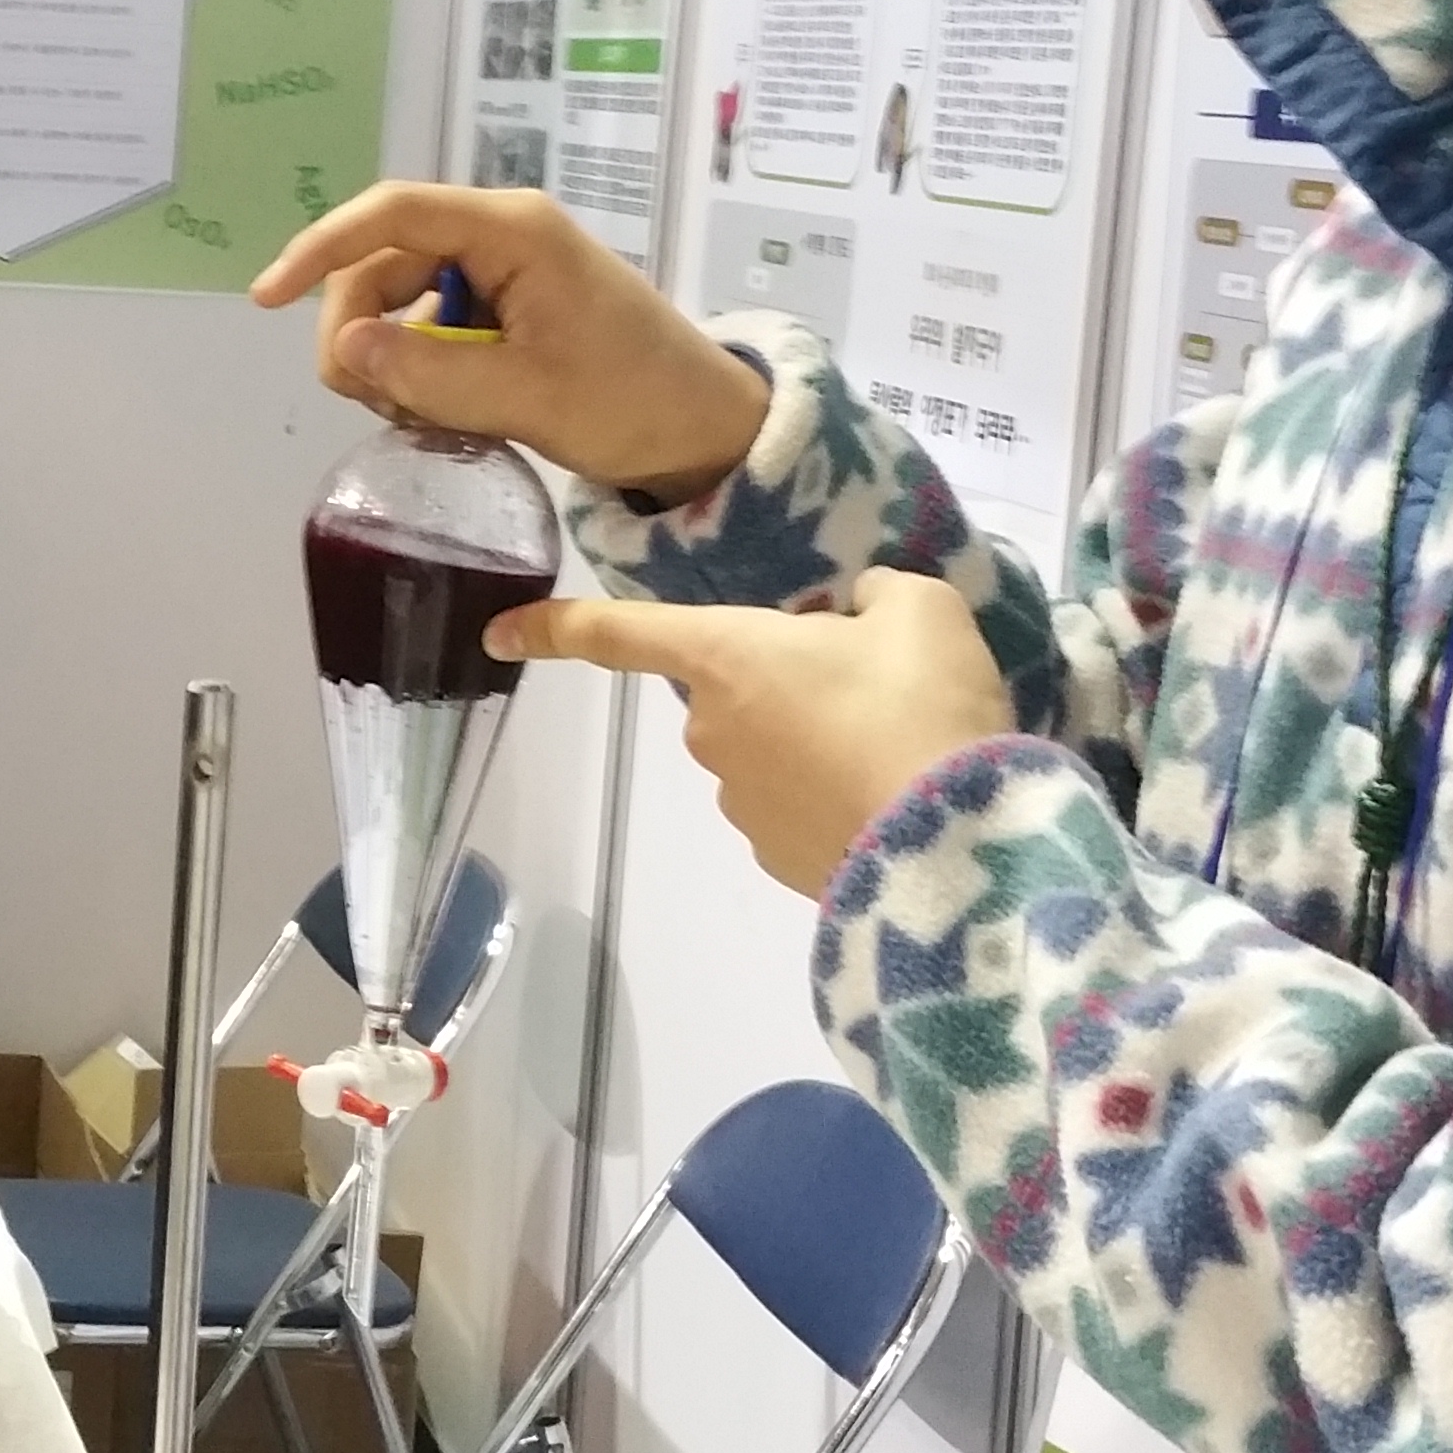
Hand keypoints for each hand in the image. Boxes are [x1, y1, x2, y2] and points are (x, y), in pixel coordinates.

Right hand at [250, 184, 768, 502]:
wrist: (707, 430)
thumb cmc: (632, 402)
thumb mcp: (527, 396)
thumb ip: (430, 373)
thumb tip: (343, 347)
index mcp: (513, 230)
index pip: (391, 214)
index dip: (320, 249)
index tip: (267, 299)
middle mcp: (502, 234)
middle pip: (383, 261)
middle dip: (357, 329)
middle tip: (371, 405)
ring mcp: (505, 268)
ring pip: (399, 297)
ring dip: (388, 356)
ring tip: (420, 418)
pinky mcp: (508, 304)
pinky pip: (430, 323)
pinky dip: (417, 366)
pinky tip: (439, 411)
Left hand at [498, 571, 1015, 894]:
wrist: (954, 845)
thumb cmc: (922, 709)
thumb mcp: (921, 611)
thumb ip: (880, 594)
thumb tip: (863, 611)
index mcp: (724, 658)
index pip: (619, 633)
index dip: (556, 627)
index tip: (498, 633)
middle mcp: (711, 732)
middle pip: (733, 688)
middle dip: (789, 680)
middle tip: (878, 685)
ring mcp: (739, 803)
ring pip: (769, 748)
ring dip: (816, 741)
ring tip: (900, 746)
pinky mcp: (776, 858)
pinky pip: (796, 805)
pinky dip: (834, 796)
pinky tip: (893, 796)